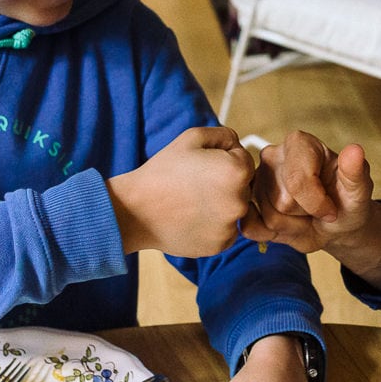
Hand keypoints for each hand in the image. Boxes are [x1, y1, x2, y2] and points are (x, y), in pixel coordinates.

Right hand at [107, 126, 260, 256]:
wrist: (136, 210)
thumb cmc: (163, 171)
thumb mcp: (192, 138)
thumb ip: (225, 135)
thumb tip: (239, 146)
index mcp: (237, 171)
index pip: (244, 160)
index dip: (222, 159)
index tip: (201, 165)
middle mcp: (240, 201)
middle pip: (243, 186)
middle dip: (225, 183)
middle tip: (196, 185)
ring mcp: (231, 226)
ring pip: (235, 209)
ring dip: (221, 204)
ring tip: (192, 202)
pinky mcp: (220, 245)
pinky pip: (226, 230)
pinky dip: (214, 225)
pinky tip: (192, 218)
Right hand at [249, 131, 380, 290]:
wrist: (335, 226)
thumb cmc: (346, 202)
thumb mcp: (358, 190)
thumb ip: (356, 171)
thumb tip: (355, 151)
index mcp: (300, 144)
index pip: (298, 181)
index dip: (317, 203)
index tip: (331, 209)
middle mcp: (273, 156)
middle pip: (283, 201)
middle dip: (305, 213)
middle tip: (318, 210)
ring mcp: (257, 180)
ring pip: (270, 216)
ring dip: (293, 225)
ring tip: (305, 215)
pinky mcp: (249, 202)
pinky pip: (252, 227)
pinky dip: (273, 234)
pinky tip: (289, 224)